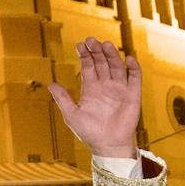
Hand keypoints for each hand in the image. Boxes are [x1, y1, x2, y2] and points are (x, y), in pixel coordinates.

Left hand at [48, 37, 141, 158]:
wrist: (109, 145)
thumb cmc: (90, 133)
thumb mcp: (72, 115)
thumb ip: (62, 99)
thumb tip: (50, 84)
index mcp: (91, 89)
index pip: (88, 67)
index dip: (85, 55)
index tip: (81, 44)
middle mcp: (105, 86)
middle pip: (102, 62)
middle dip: (97, 51)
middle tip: (91, 39)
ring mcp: (119, 89)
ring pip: (117, 66)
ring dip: (112, 55)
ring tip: (106, 44)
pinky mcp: (133, 94)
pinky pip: (135, 77)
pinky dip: (133, 67)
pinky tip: (128, 58)